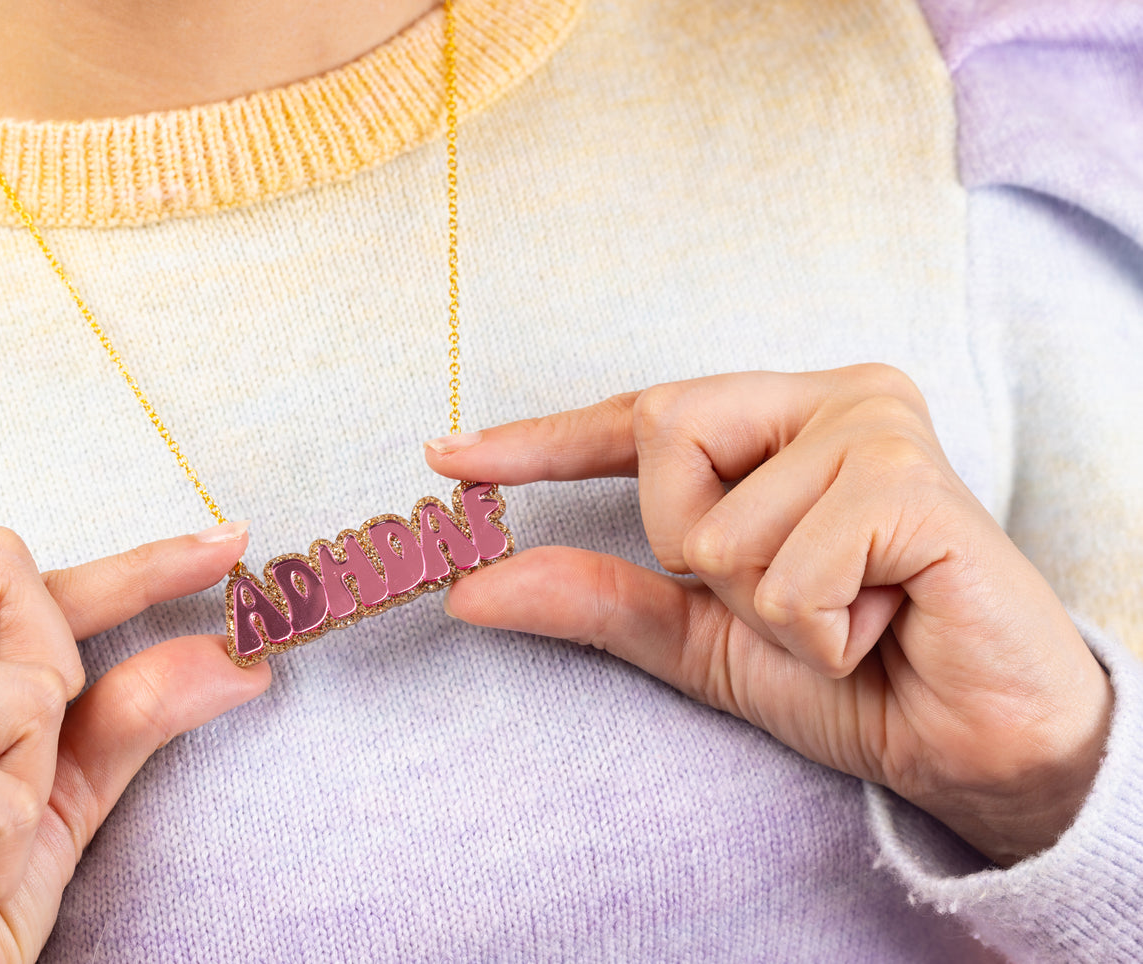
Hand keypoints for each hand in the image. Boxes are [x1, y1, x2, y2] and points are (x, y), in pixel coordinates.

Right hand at [0, 524, 268, 962]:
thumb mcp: (60, 788)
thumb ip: (134, 708)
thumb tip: (238, 657)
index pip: (7, 569)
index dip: (126, 565)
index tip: (224, 547)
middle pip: (11, 581)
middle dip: (49, 683)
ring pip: (26, 693)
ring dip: (26, 789)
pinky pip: (2, 787)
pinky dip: (1, 847)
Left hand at [426, 364, 1111, 864]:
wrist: (977, 747)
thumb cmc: (854, 675)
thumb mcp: (705, 637)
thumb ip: (599, 599)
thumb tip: (473, 586)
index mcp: (786, 420)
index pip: (640, 415)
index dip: (540, 441)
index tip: (446, 457)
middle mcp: (833, 398)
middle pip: (662, 438)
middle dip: (695, 550)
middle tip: (790, 598)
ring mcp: (877, 425)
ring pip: (718, 526)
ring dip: (767, 610)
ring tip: (854, 616)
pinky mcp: (912, 479)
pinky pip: (786, 571)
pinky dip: (818, 630)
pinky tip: (887, 624)